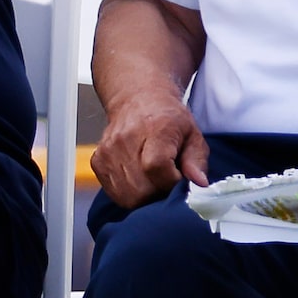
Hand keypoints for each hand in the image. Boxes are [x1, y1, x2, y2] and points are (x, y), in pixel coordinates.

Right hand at [90, 85, 208, 206]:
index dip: (171, 181)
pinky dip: (130, 194)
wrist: (138, 101)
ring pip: (128, 196)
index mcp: (154, 128)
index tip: (178, 178)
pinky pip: (115, 194)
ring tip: (154, 181)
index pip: (156, 167)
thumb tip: (199, 183)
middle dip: (160, 193)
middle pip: (141, 188)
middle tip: (168, 182)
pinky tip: (140, 180)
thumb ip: (197, 161)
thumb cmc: (168, 120)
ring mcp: (108, 151)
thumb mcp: (193, 135)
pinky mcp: (98, 161)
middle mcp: (126, 139)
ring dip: (145, 196)